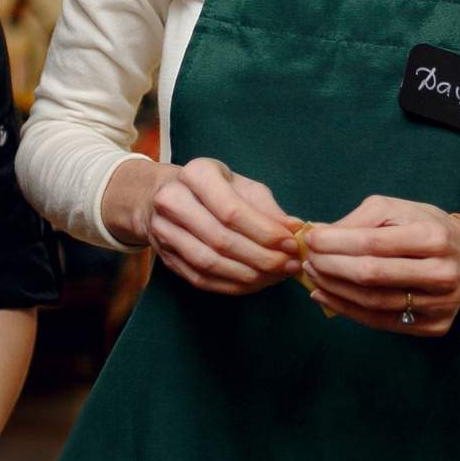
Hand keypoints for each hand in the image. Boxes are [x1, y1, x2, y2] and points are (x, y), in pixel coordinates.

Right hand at [144, 158, 301, 295]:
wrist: (165, 196)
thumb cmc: (213, 188)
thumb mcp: (242, 185)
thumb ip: (268, 208)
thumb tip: (295, 230)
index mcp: (196, 174)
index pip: (232, 210)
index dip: (265, 232)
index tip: (291, 243)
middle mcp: (173, 201)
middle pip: (221, 239)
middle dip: (261, 258)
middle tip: (290, 265)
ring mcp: (164, 231)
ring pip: (209, 263)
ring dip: (249, 276)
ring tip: (277, 276)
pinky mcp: (166, 257)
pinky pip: (201, 279)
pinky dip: (233, 285)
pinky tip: (256, 283)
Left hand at [301, 198, 459, 336]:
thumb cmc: (429, 227)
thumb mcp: (399, 209)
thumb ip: (359, 220)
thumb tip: (319, 234)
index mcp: (432, 237)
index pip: (372, 243)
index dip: (335, 243)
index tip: (310, 239)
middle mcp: (440, 273)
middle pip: (371, 275)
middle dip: (330, 266)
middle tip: (308, 259)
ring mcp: (439, 304)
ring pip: (374, 303)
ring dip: (335, 290)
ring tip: (313, 276)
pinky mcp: (435, 325)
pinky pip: (382, 322)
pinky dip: (348, 310)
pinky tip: (327, 296)